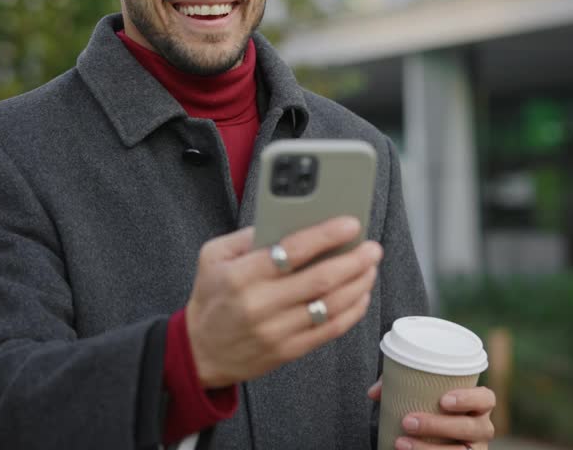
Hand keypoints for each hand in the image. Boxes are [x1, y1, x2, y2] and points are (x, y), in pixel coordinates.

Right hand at [186, 216, 381, 387]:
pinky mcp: (288, 351)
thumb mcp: (212, 256)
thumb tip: (288, 219)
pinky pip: (329, 331)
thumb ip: (245, 235)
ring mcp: (276, 331)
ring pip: (330, 306)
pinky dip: (352, 311)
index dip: (326, 235)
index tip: (351, 223)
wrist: (200, 352)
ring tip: (371, 267)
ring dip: (358, 284)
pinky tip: (361, 294)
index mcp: (241, 276)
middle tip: (372, 247)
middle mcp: (260, 304)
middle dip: (354, 260)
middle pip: (320, 280)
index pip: (292, 251)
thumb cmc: (211, 297)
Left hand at [368, 380, 495, 449]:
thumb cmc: (432, 406)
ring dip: (429, 449)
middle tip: (408, 421)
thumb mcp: (421, 394)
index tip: (443, 400)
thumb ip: (400, 385)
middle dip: (439, 425)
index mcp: (479, 405)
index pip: (486, 398)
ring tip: (400, 442)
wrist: (436, 434)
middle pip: (471, 428)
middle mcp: (482, 428)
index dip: (469, 398)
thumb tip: (374, 392)